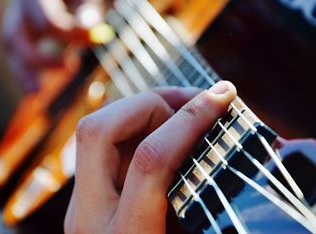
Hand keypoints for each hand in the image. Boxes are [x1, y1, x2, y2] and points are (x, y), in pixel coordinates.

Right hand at [2, 0, 108, 91]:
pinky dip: (24, 69)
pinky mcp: (23, 24)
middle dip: (38, 60)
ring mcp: (17, 12)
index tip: (98, 38)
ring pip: (10, 47)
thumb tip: (91, 27)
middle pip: (14, 36)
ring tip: (35, 93)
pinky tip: (34, 87)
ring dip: (22, 71)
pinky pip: (17, 49)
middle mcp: (20, 1)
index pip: (49, 21)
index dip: (73, 35)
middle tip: (68, 69)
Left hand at [64, 81, 236, 232]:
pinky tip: (162, 128)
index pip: (150, 161)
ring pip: (92, 132)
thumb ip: (201, 208)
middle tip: (195, 100)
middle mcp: (89, 217)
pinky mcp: (85, 199)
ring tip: (180, 107)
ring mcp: (81, 206)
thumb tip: (234, 159)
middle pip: (99, 132)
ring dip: (139, 108)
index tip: (222, 97)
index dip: (190, 121)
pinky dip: (134, 126)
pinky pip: (102, 145)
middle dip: (150, 103)